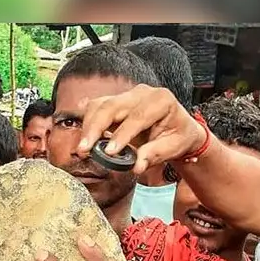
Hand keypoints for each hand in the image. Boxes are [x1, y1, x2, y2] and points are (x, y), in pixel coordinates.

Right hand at [75, 84, 207, 174]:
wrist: (178, 128)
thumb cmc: (178, 136)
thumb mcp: (174, 147)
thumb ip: (155, 155)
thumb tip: (137, 166)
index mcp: (161, 100)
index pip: (138, 116)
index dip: (122, 134)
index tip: (109, 152)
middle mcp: (142, 93)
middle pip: (112, 106)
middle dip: (96, 128)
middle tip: (85, 149)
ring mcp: (127, 95)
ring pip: (100, 104)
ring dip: (88, 125)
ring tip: (83, 147)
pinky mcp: (116, 102)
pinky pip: (97, 106)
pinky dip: (87, 119)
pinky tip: (81, 131)